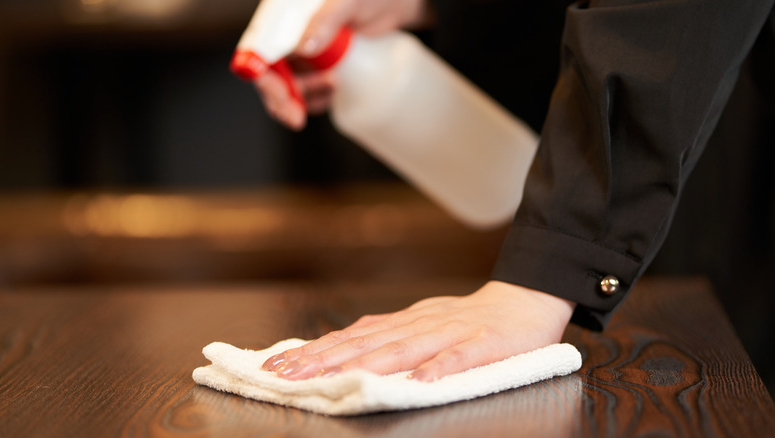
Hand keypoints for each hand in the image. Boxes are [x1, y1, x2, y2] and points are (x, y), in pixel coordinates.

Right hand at [252, 0, 432, 129]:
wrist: (398, 4)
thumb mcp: (349, 1)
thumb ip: (326, 19)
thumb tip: (303, 48)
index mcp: (284, 15)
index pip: (259, 45)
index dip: (259, 71)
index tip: (276, 91)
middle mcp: (288, 34)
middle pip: (269, 73)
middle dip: (279, 99)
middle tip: (295, 117)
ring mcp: (303, 52)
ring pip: (287, 87)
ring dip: (302, 99)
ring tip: (333, 85)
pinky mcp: (319, 67)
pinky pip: (308, 91)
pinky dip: (315, 99)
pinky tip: (334, 90)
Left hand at [261, 281, 575, 381]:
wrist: (525, 300)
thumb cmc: (470, 319)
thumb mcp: (422, 323)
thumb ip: (386, 335)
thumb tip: (339, 347)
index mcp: (404, 321)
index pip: (353, 336)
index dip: (316, 351)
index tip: (280, 366)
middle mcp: (421, 323)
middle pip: (367, 343)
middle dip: (325, 360)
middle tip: (288, 375)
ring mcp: (451, 332)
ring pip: (403, 348)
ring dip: (366, 364)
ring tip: (335, 381)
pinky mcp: (485, 343)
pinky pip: (460, 357)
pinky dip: (439, 367)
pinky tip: (420, 382)